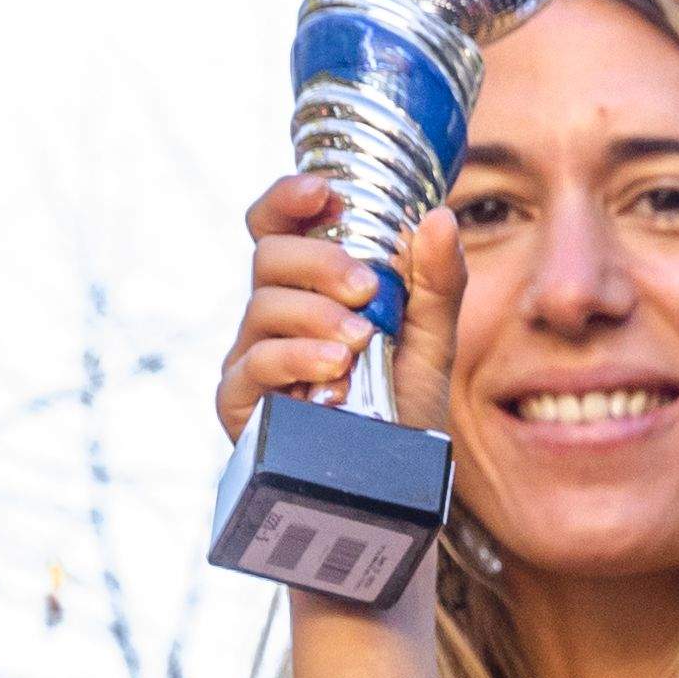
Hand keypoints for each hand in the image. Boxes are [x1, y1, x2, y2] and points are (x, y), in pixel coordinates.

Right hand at [215, 173, 460, 445]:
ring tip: (360, 342)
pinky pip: (254, 362)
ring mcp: (252, 355)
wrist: (394, 484)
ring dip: (316, 315)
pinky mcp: (240, 402)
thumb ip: (439, 280)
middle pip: (269, 255)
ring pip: (262, 305)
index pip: (278, 225)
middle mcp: (273, 314)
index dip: (289, 199)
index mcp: (309, 287)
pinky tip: (332, 368)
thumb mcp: (434, 339)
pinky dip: (296, 357)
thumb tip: (438, 216)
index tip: (323, 193)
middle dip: (321, 264)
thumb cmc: (405, 408)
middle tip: (367, 290)